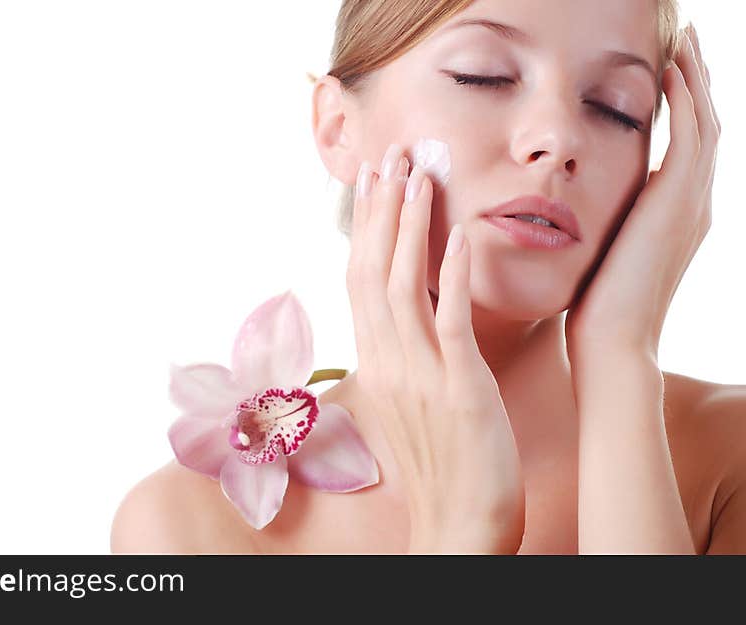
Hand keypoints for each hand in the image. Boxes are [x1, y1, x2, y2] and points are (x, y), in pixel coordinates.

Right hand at [346, 142, 524, 553]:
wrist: (460, 525)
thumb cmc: (443, 465)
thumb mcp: (411, 403)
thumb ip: (403, 356)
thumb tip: (406, 320)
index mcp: (376, 363)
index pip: (359, 281)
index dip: (364, 228)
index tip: (373, 181)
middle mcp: (387, 362)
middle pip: (371, 271)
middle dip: (380, 210)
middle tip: (390, 155)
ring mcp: (419, 375)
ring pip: (402, 287)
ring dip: (409, 227)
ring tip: (418, 175)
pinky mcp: (458, 389)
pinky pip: (450, 323)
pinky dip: (451, 277)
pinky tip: (458, 235)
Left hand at [565, 25, 719, 363]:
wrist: (611, 339)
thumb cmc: (597, 306)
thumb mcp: (605, 253)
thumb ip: (607, 223)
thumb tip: (580, 206)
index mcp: (677, 216)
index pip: (688, 148)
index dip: (683, 109)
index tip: (668, 76)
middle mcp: (695, 205)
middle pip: (706, 128)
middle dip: (697, 84)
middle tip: (688, 45)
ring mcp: (692, 203)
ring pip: (706, 124)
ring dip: (695, 81)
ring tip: (685, 44)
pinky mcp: (677, 202)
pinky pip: (690, 136)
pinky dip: (685, 102)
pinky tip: (670, 74)